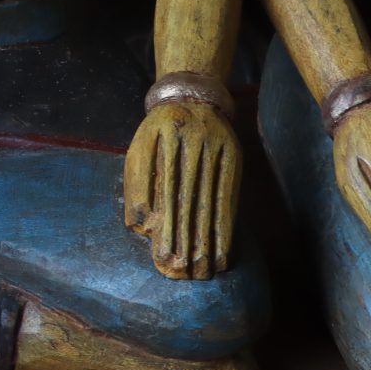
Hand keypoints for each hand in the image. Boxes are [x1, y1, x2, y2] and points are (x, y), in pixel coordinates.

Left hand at [122, 100, 239, 279]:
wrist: (191, 95)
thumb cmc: (159, 132)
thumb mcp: (139, 150)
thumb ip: (137, 186)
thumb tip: (141, 226)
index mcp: (163, 141)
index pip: (166, 195)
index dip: (167, 229)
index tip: (165, 260)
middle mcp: (191, 144)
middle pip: (190, 201)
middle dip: (188, 241)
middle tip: (186, 274)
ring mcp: (215, 149)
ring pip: (211, 203)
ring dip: (210, 240)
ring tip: (206, 270)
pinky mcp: (233, 156)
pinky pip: (230, 198)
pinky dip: (227, 227)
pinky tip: (225, 250)